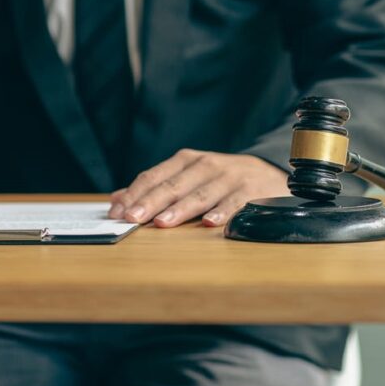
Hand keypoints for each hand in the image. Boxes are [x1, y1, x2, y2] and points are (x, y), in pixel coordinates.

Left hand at [108, 149, 287, 227]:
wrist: (268, 172)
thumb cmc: (220, 179)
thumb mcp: (187, 177)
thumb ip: (154, 188)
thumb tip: (116, 199)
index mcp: (186, 161)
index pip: (154, 176)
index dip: (135, 194)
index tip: (118, 213)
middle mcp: (205, 165)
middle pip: (173, 185)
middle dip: (150, 202)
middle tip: (132, 218)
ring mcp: (228, 177)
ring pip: (200, 194)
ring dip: (180, 209)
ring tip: (162, 222)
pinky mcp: (250, 190)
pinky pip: (234, 202)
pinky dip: (221, 212)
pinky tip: (209, 224)